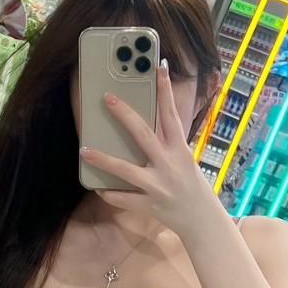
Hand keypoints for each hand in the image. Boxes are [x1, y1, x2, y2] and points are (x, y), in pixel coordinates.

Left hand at [80, 62, 226, 242]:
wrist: (203, 220)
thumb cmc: (190, 184)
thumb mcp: (183, 159)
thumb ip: (165, 143)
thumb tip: (139, 125)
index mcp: (179, 149)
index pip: (171, 114)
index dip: (165, 90)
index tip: (158, 66)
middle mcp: (169, 164)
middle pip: (143, 134)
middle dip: (124, 115)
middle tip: (106, 98)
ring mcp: (159, 186)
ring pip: (126, 170)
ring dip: (104, 160)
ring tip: (84, 150)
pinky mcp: (151, 205)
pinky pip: (125, 199)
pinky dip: (110, 194)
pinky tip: (98, 188)